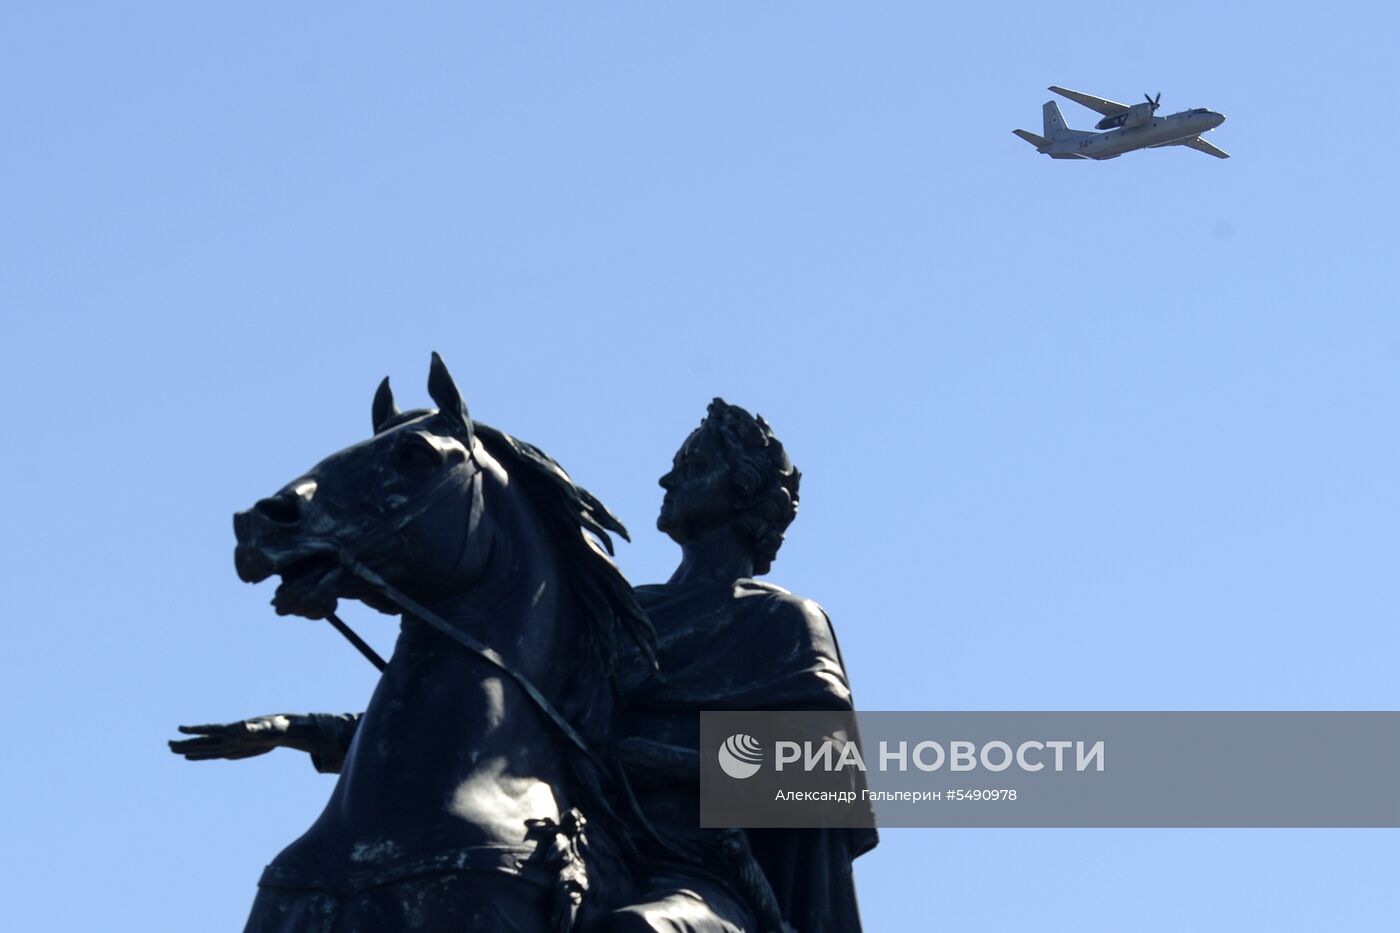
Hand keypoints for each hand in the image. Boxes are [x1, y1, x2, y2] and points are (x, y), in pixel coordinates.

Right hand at [168, 714, 319, 760]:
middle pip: (203, 741)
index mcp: (233, 730)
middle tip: (168, 744)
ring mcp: (229, 744)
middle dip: (186, 743)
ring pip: (205, 748)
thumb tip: (245, 725)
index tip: (180, 728)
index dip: (196, 729)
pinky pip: (212, 754)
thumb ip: (254, 728)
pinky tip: (190, 758)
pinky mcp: (233, 750)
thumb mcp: (267, 727)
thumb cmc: (276, 726)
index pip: (211, 730)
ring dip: (189, 750)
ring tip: (172, 750)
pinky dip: (200, 756)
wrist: (283, 730)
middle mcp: (228, 737)